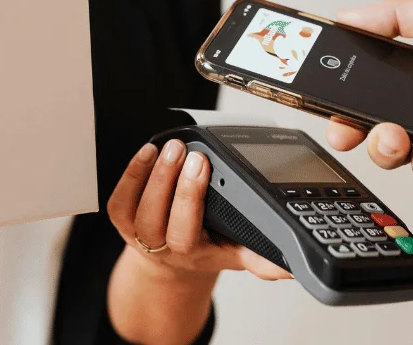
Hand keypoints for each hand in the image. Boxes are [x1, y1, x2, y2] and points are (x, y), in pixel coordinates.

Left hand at [107, 139, 292, 280]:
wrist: (172, 263)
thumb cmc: (205, 249)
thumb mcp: (236, 254)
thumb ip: (261, 258)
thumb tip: (292, 265)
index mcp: (191, 253)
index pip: (187, 232)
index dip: (191, 198)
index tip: (207, 165)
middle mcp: (162, 246)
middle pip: (158, 219)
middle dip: (173, 182)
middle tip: (192, 152)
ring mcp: (139, 233)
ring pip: (138, 208)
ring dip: (153, 176)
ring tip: (172, 147)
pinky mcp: (123, 220)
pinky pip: (120, 200)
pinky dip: (131, 175)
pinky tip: (146, 153)